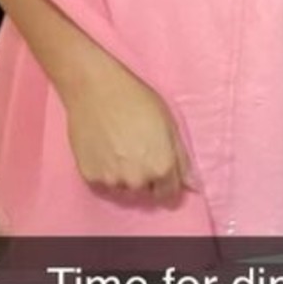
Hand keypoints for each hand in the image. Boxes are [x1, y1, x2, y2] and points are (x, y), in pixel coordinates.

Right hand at [63, 61, 195, 206]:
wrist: (97, 89)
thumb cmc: (137, 100)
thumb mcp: (169, 124)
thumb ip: (182, 159)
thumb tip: (192, 185)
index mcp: (161, 167)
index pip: (168, 193)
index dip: (166, 179)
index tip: (160, 166)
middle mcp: (137, 180)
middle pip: (145, 192)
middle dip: (145, 177)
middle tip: (137, 150)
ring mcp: (112, 181)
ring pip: (123, 189)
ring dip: (124, 176)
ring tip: (119, 148)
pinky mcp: (90, 178)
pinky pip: (103, 184)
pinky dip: (105, 172)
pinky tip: (104, 150)